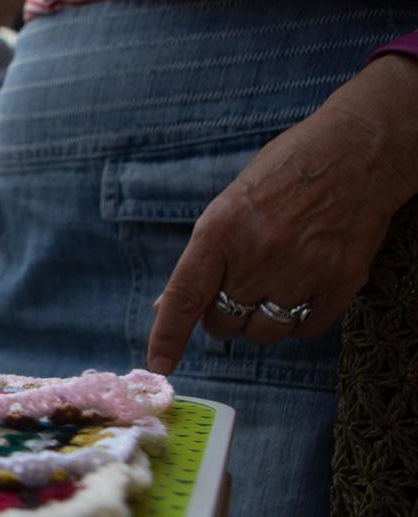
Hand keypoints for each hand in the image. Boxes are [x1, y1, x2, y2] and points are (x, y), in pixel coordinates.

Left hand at [148, 55, 417, 373]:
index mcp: (221, 228)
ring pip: (263, 332)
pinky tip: (301, 290)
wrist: (357, 151)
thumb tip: (168, 306)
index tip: (158, 365)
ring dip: (259, 322)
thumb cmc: (285, 172)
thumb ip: (202, 257)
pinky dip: (297, 321)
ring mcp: (304, 269)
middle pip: (224, 322)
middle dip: (222, 314)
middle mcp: (260, 253)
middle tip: (237, 287)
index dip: (168, 335)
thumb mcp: (230, 205)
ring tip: (272, 285)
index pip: (185, 294)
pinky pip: (306, 328)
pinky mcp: (342, 280)